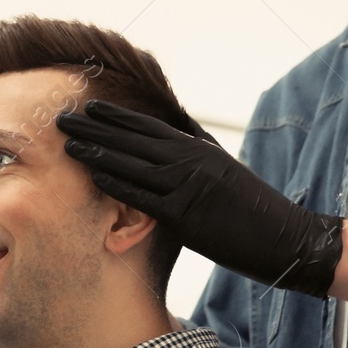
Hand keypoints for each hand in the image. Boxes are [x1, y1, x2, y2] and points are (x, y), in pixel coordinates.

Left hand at [56, 99, 342, 297]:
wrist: (286, 238)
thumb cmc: (255, 207)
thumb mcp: (225, 167)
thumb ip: (198, 146)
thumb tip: (177, 126)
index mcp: (198, 148)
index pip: (147, 127)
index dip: (115, 117)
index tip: (88, 108)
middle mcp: (190, 161)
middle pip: (132, 140)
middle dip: (94, 129)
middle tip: (61, 119)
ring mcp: (187, 187)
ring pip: (132, 165)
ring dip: (97, 153)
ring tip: (68, 145)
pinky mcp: (186, 216)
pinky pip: (144, 198)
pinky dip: (117, 185)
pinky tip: (94, 177)